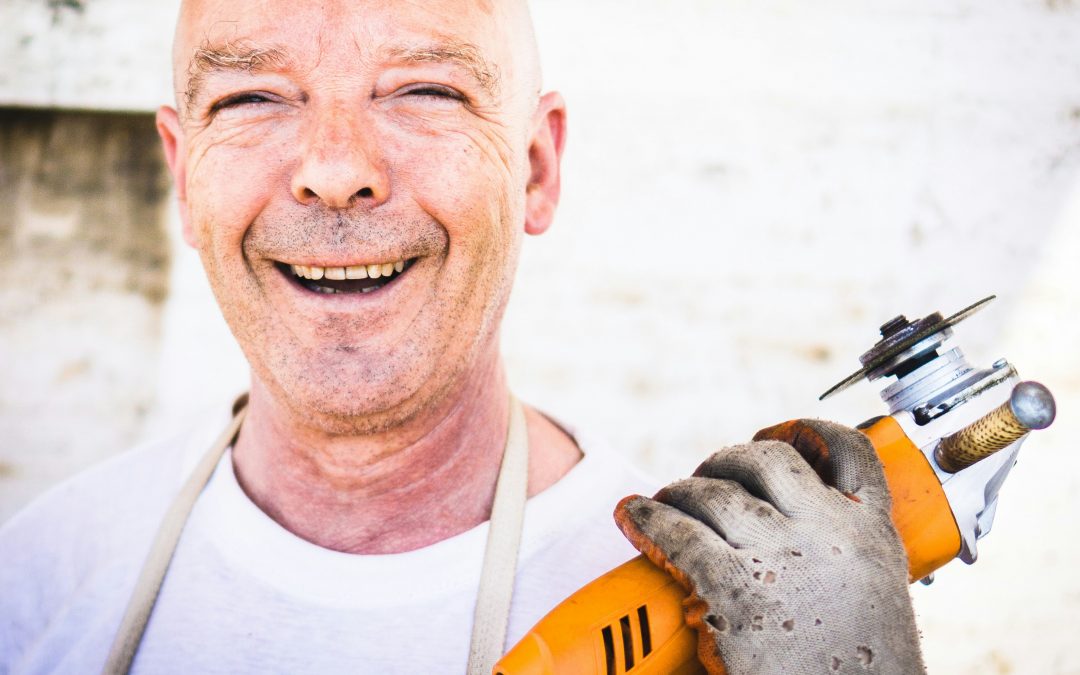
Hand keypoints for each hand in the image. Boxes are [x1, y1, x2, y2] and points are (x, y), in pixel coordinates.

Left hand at [615, 420, 923, 673]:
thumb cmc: (858, 670)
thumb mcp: (872, 598)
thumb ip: (840, 557)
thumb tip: (784, 531)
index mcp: (873, 534)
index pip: (849, 451)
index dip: (806, 432)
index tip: (772, 438)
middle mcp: (829, 533)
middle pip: (767, 460)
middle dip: (728, 461)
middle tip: (706, 483)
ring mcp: (780, 557)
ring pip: (714, 493)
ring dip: (681, 491)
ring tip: (663, 504)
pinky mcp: (733, 590)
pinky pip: (679, 534)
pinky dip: (648, 519)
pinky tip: (632, 516)